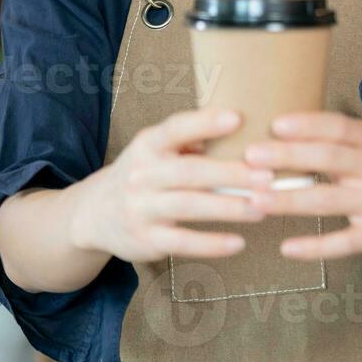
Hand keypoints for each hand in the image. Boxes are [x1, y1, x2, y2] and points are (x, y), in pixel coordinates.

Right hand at [72, 108, 277, 261]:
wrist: (93, 213)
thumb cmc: (144, 173)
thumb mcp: (156, 149)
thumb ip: (192, 141)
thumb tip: (242, 135)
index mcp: (148, 145)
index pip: (176, 129)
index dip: (205, 122)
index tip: (237, 117)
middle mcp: (142, 174)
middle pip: (191, 172)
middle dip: (232, 174)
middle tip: (268, 175)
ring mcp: (141, 208)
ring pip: (190, 206)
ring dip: (229, 207)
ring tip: (263, 206)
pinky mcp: (145, 239)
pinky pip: (182, 243)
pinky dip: (212, 244)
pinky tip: (239, 242)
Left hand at [244, 112, 361, 260]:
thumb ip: (331, 140)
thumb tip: (275, 131)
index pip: (340, 128)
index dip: (309, 125)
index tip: (275, 124)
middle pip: (331, 159)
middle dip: (289, 157)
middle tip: (251, 156)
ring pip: (330, 200)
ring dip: (290, 200)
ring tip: (256, 199)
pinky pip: (342, 242)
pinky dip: (314, 246)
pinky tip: (286, 248)